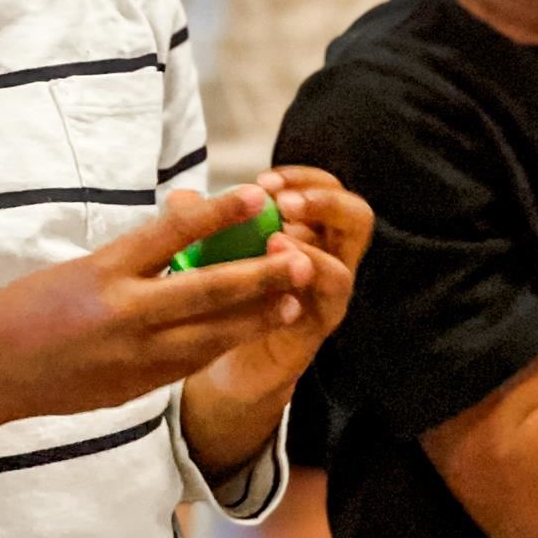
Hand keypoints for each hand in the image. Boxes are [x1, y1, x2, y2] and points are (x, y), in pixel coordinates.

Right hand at [0, 186, 314, 424]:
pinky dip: (222, 343)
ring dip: (256, 317)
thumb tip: (185, 230)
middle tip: (302, 258)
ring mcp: (134, 355)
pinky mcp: (138, 386)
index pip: (171, 234)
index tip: (255, 193)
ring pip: (211, 335)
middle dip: (261, 277)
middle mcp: (124, 313)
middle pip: (207, 292)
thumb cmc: (28, 308)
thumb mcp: (78, 267)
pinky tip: (249, 332)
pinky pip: (192, 361)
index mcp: (104, 272)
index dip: (218, 213)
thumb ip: (134, 255)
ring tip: (293, 300)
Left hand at [179, 168, 373, 482]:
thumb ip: (202, 223)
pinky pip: (323, 306)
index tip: (264, 180)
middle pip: (356, 218)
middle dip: (324, 203)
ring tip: (277, 239)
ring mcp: (327, 296)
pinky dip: (304, 288)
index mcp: (307, 230)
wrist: (223, 360)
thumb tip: (181, 197)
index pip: (324, 188)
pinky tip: (276, 282)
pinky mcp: (317, 328)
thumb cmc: (223, 296)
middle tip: (285, 204)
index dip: (301, 177)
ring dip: (311, 250)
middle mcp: (327, 258)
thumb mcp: (212, 251)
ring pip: (343, 267)